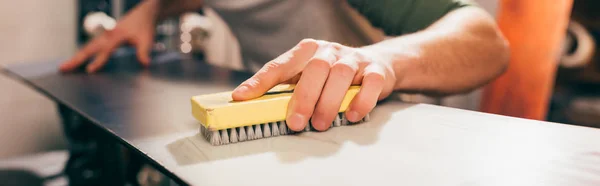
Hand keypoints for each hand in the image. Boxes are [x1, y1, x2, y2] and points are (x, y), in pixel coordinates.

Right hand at [59, 0, 158, 72]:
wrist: (144, 13)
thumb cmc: (145, 26)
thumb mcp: (147, 39)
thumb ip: (144, 52)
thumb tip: (145, 64)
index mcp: (116, 36)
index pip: (105, 50)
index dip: (98, 61)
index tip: (89, 71)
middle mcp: (107, 36)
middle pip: (89, 49)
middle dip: (76, 59)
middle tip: (62, 69)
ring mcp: (104, 36)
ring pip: (87, 48)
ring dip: (76, 57)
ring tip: (64, 67)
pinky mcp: (105, 38)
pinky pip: (91, 47)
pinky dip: (82, 54)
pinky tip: (77, 60)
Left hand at [232, 39, 396, 131]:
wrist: (377, 63)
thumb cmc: (332, 75)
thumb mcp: (306, 76)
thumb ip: (284, 88)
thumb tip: (250, 103)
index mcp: (306, 51)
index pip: (279, 65)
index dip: (259, 81)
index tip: (242, 97)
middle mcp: (329, 51)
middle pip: (314, 68)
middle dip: (304, 98)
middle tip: (297, 123)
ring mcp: (353, 59)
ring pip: (340, 74)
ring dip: (329, 102)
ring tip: (321, 124)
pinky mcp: (375, 70)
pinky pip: (369, 83)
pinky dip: (361, 101)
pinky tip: (351, 115)